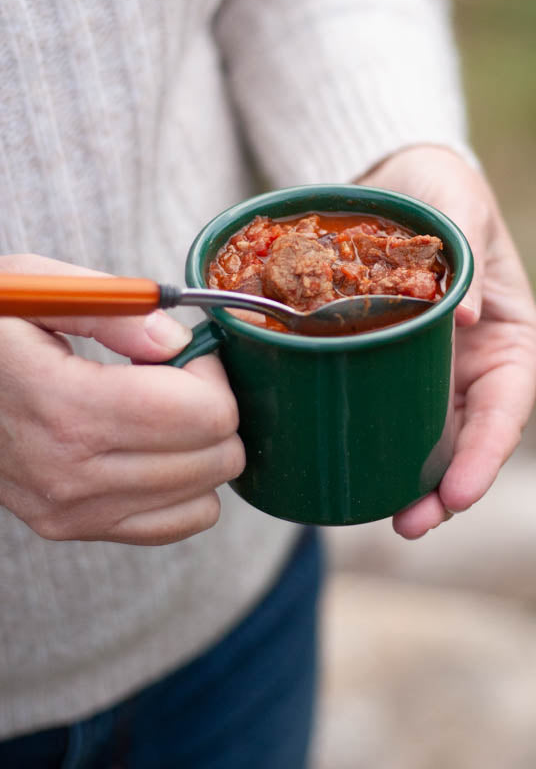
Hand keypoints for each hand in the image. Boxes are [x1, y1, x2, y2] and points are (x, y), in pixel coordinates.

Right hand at [0, 255, 243, 545]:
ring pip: (206, 494)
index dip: (211, 372)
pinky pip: (180, 522)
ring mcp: (73, 510)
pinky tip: (153, 446)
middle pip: (216, 456)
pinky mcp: (74, 527)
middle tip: (175, 377)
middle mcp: (72, 474)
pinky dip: (185, 485)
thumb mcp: (38, 289)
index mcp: (67, 407)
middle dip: (213, 407)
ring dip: (199, 447)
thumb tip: (176, 341)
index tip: (185, 350)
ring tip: (157, 410)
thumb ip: (117, 311)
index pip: (204, 414)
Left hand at [360, 146, 535, 538]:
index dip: (487, 456)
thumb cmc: (440, 190)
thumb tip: (470, 317)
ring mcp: (429, 373)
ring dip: (408, 483)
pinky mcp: (383, 367)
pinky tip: (344, 468)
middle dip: (446, 490)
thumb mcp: (460, 204)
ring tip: (385, 518)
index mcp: (507, 340)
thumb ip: (467, 250)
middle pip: (467, 442)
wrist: (392, 182)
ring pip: (426, 441)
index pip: (506, 410)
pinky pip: (381, 411)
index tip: (462, 491)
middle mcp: (472, 368)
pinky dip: (370, 444)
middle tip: (412, 522)